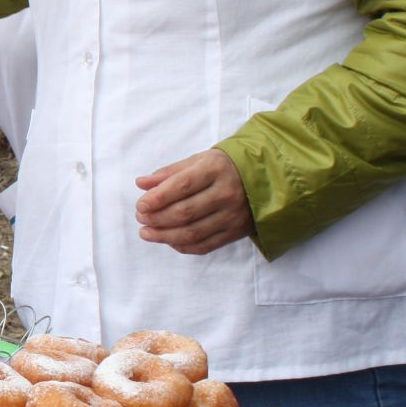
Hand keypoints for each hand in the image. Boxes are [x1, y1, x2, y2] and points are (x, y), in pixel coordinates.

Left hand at [135, 148, 252, 254]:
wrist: (265, 179)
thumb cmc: (222, 168)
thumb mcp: (198, 161)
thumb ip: (168, 173)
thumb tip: (141, 183)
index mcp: (215, 170)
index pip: (182, 185)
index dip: (158, 198)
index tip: (140, 205)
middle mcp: (226, 193)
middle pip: (185, 212)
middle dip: (157, 218)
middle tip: (141, 218)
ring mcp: (233, 215)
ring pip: (193, 232)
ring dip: (165, 236)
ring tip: (146, 233)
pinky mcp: (236, 232)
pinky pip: (206, 245)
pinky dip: (183, 246)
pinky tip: (168, 241)